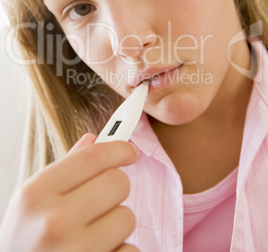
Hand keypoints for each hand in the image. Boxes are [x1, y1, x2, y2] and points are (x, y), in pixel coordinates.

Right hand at [0, 134, 139, 250]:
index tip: (129, 150)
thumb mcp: (32, 202)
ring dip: (115, 223)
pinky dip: (119, 250)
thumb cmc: (25, 241)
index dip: (118, 148)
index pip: (93, 157)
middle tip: (100, 200)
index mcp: (36, 194)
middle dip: (114, 188)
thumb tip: (94, 140)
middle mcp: (56, 222)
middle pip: (117, 182)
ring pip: (127, 217)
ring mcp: (78, 251)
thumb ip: (63, 169)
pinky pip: (131, 249)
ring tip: (91, 233)